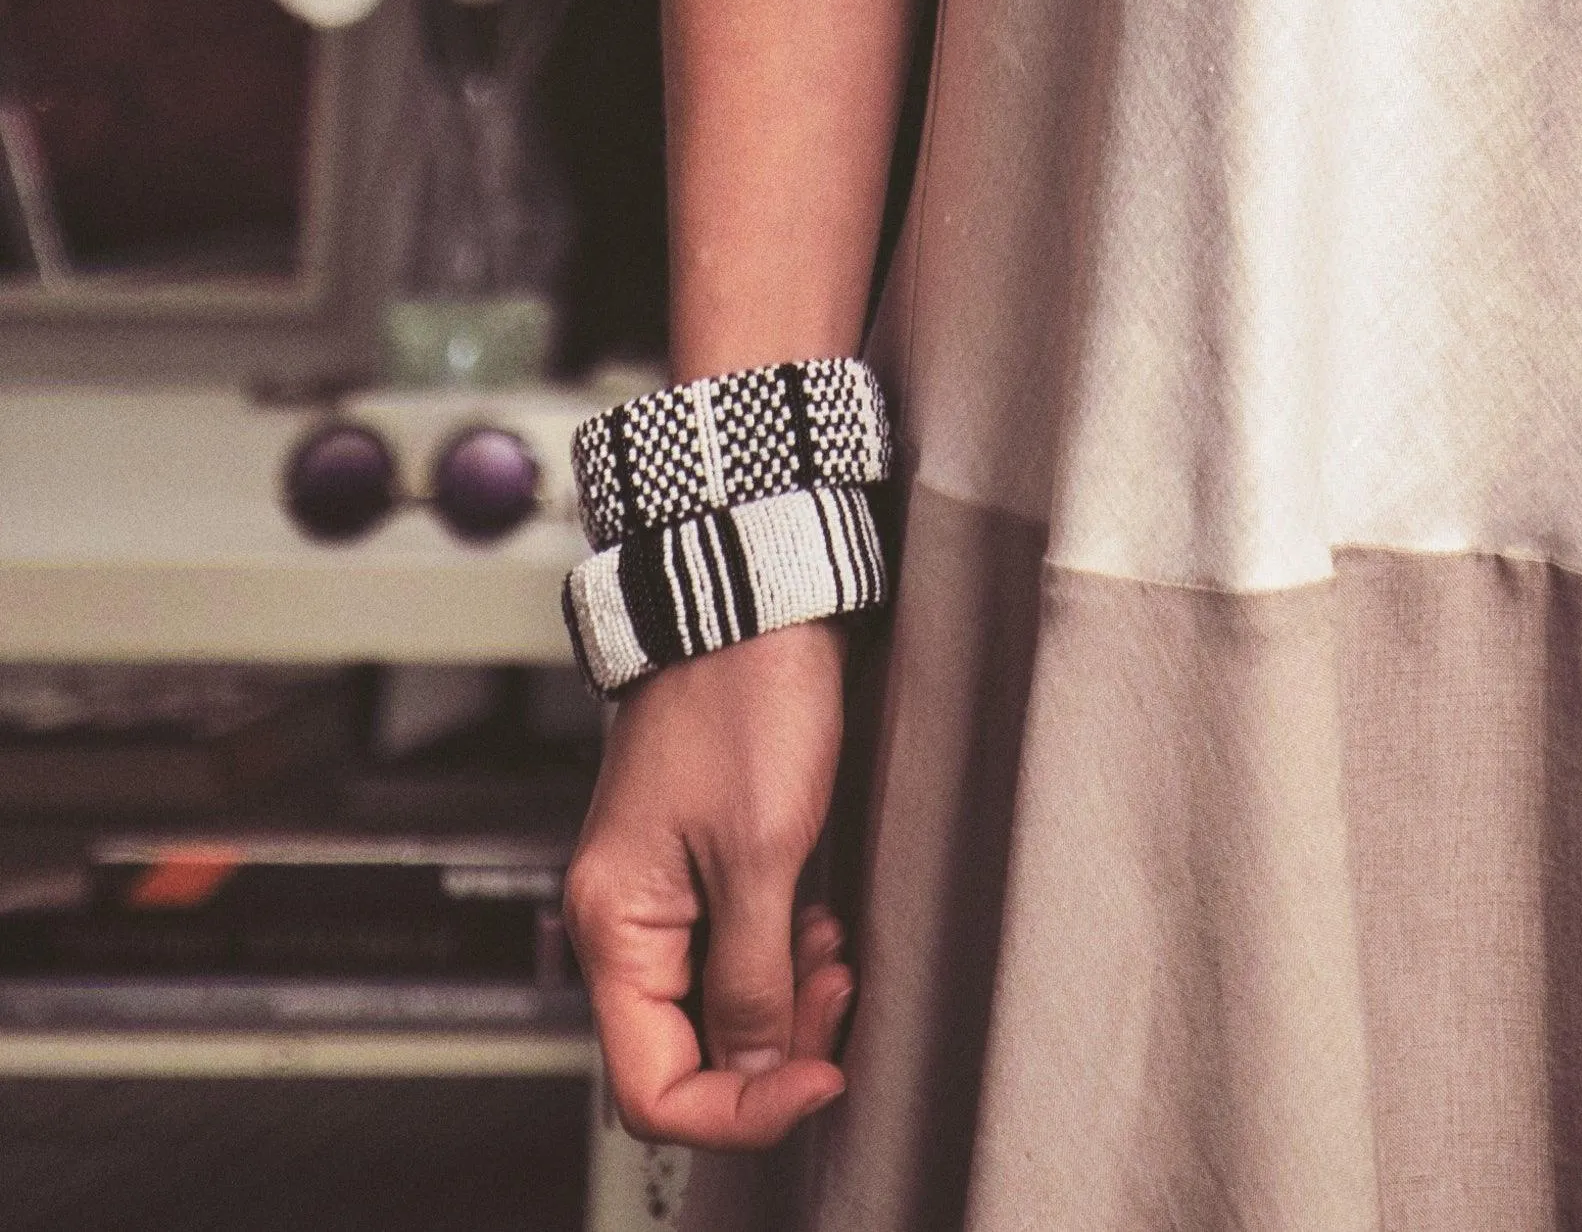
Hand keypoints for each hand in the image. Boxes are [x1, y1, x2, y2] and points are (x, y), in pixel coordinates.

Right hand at [563, 621, 854, 1148]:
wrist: (759, 603)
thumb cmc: (745, 700)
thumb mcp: (761, 851)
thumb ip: (754, 975)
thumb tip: (757, 1067)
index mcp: (616, 926)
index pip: (653, 1085)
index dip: (738, 1108)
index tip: (818, 1080)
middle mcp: (629, 920)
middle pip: (688, 1052)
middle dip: (772, 1049)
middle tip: (835, 1000)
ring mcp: (666, 893)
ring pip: (722, 1007)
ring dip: (786, 1003)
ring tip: (835, 958)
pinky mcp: (705, 864)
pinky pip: (739, 952)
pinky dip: (786, 958)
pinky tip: (822, 926)